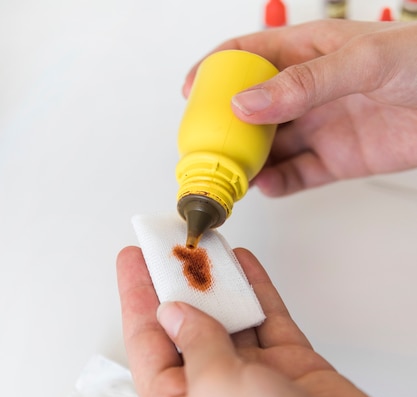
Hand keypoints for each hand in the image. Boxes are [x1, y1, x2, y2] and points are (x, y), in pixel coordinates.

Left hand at [117, 245, 416, 396]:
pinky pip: (267, 320)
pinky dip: (257, 292)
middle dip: (177, 283)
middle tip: (171, 242)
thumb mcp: (216, 392)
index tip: (133, 256)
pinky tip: (243, 266)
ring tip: (207, 244)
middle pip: (186, 325)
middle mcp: (211, 393)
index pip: (147, 342)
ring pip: (228, 319)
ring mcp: (253, 379)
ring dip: (218, 283)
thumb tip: (174, 312)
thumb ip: (196, 345)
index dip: (137, 296)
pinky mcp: (291, 369)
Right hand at [183, 20, 416, 195]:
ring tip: (230, 176)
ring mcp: (320, 126)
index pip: (246, 56)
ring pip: (270, 147)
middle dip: (225, 128)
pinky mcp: (335, 160)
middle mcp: (307, 92)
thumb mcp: (361, 61)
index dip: (214, 72)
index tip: (191, 95)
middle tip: (206, 148)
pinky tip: (267, 186)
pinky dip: (279, 183)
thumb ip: (302, 84)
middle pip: (250, 110)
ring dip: (248, 162)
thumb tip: (246, 103)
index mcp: (306, 52)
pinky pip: (298, 174)